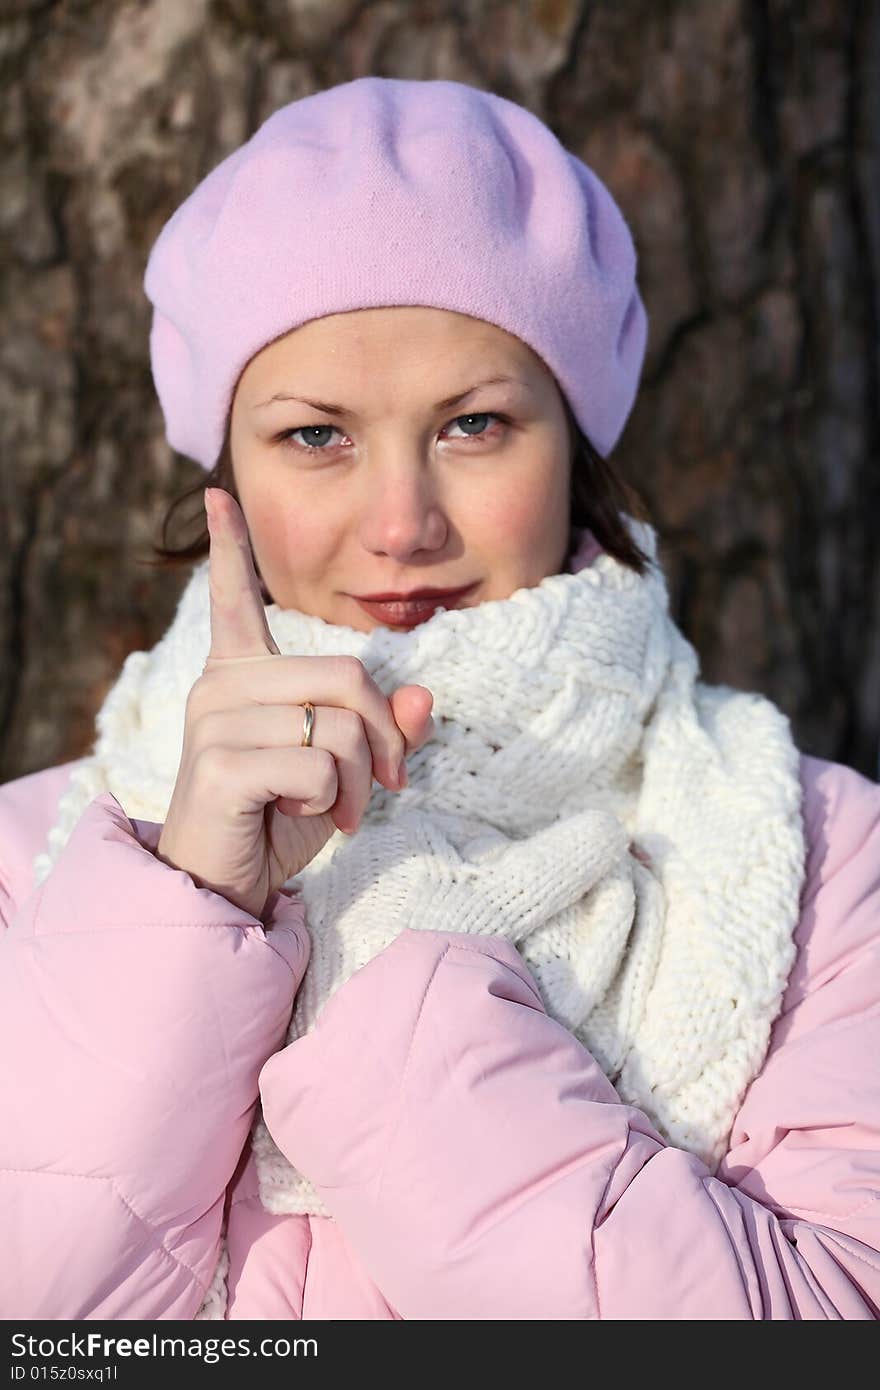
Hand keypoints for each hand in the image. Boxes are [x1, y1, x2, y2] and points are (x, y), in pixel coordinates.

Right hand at [156, 487, 434, 919]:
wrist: (224, 884)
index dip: (231, 548)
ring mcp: (216, 721)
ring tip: (331, 808)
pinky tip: (298, 815)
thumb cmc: (277, 818)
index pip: (234, 598)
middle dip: (382, 738)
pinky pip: (317, 764)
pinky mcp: (220, 762)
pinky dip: (330, 801)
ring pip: (338, 725)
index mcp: (241, 674)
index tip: (220, 494)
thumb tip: (423, 699)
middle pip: (346, 675)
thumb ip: (379, 729)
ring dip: (357, 781)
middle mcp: (221, 685)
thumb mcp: (339, 770)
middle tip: (379, 787)